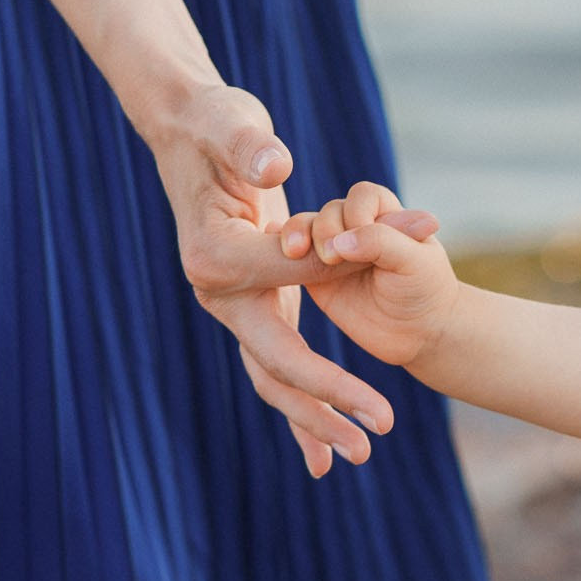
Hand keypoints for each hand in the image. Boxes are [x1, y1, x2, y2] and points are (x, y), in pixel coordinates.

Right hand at [148, 83, 436, 476]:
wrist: (189, 133)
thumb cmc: (217, 126)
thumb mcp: (234, 126)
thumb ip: (251, 149)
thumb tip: (275, 169)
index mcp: (217, 255)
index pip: (290, 288)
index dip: (342, 305)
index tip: (391, 322)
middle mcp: (217, 290)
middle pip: (274, 360)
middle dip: (324, 402)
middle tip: (371, 439)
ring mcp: (232, 303)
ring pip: (274, 375)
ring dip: (313, 417)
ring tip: (357, 455)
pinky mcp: (252, 304)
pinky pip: (277, 363)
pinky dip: (301, 404)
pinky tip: (321, 451)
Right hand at [290, 182, 464, 371]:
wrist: (419, 333)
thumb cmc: (425, 290)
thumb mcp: (414, 261)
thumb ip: (381, 242)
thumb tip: (339, 242)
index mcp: (386, 215)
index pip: (363, 196)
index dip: (357, 212)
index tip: (364, 236)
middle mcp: (358, 227)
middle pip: (329, 212)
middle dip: (326, 230)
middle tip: (333, 257)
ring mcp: (334, 251)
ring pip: (306, 230)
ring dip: (298, 235)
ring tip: (297, 252)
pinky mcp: (315, 275)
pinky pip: (292, 258)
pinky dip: (280, 250)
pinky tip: (277, 252)